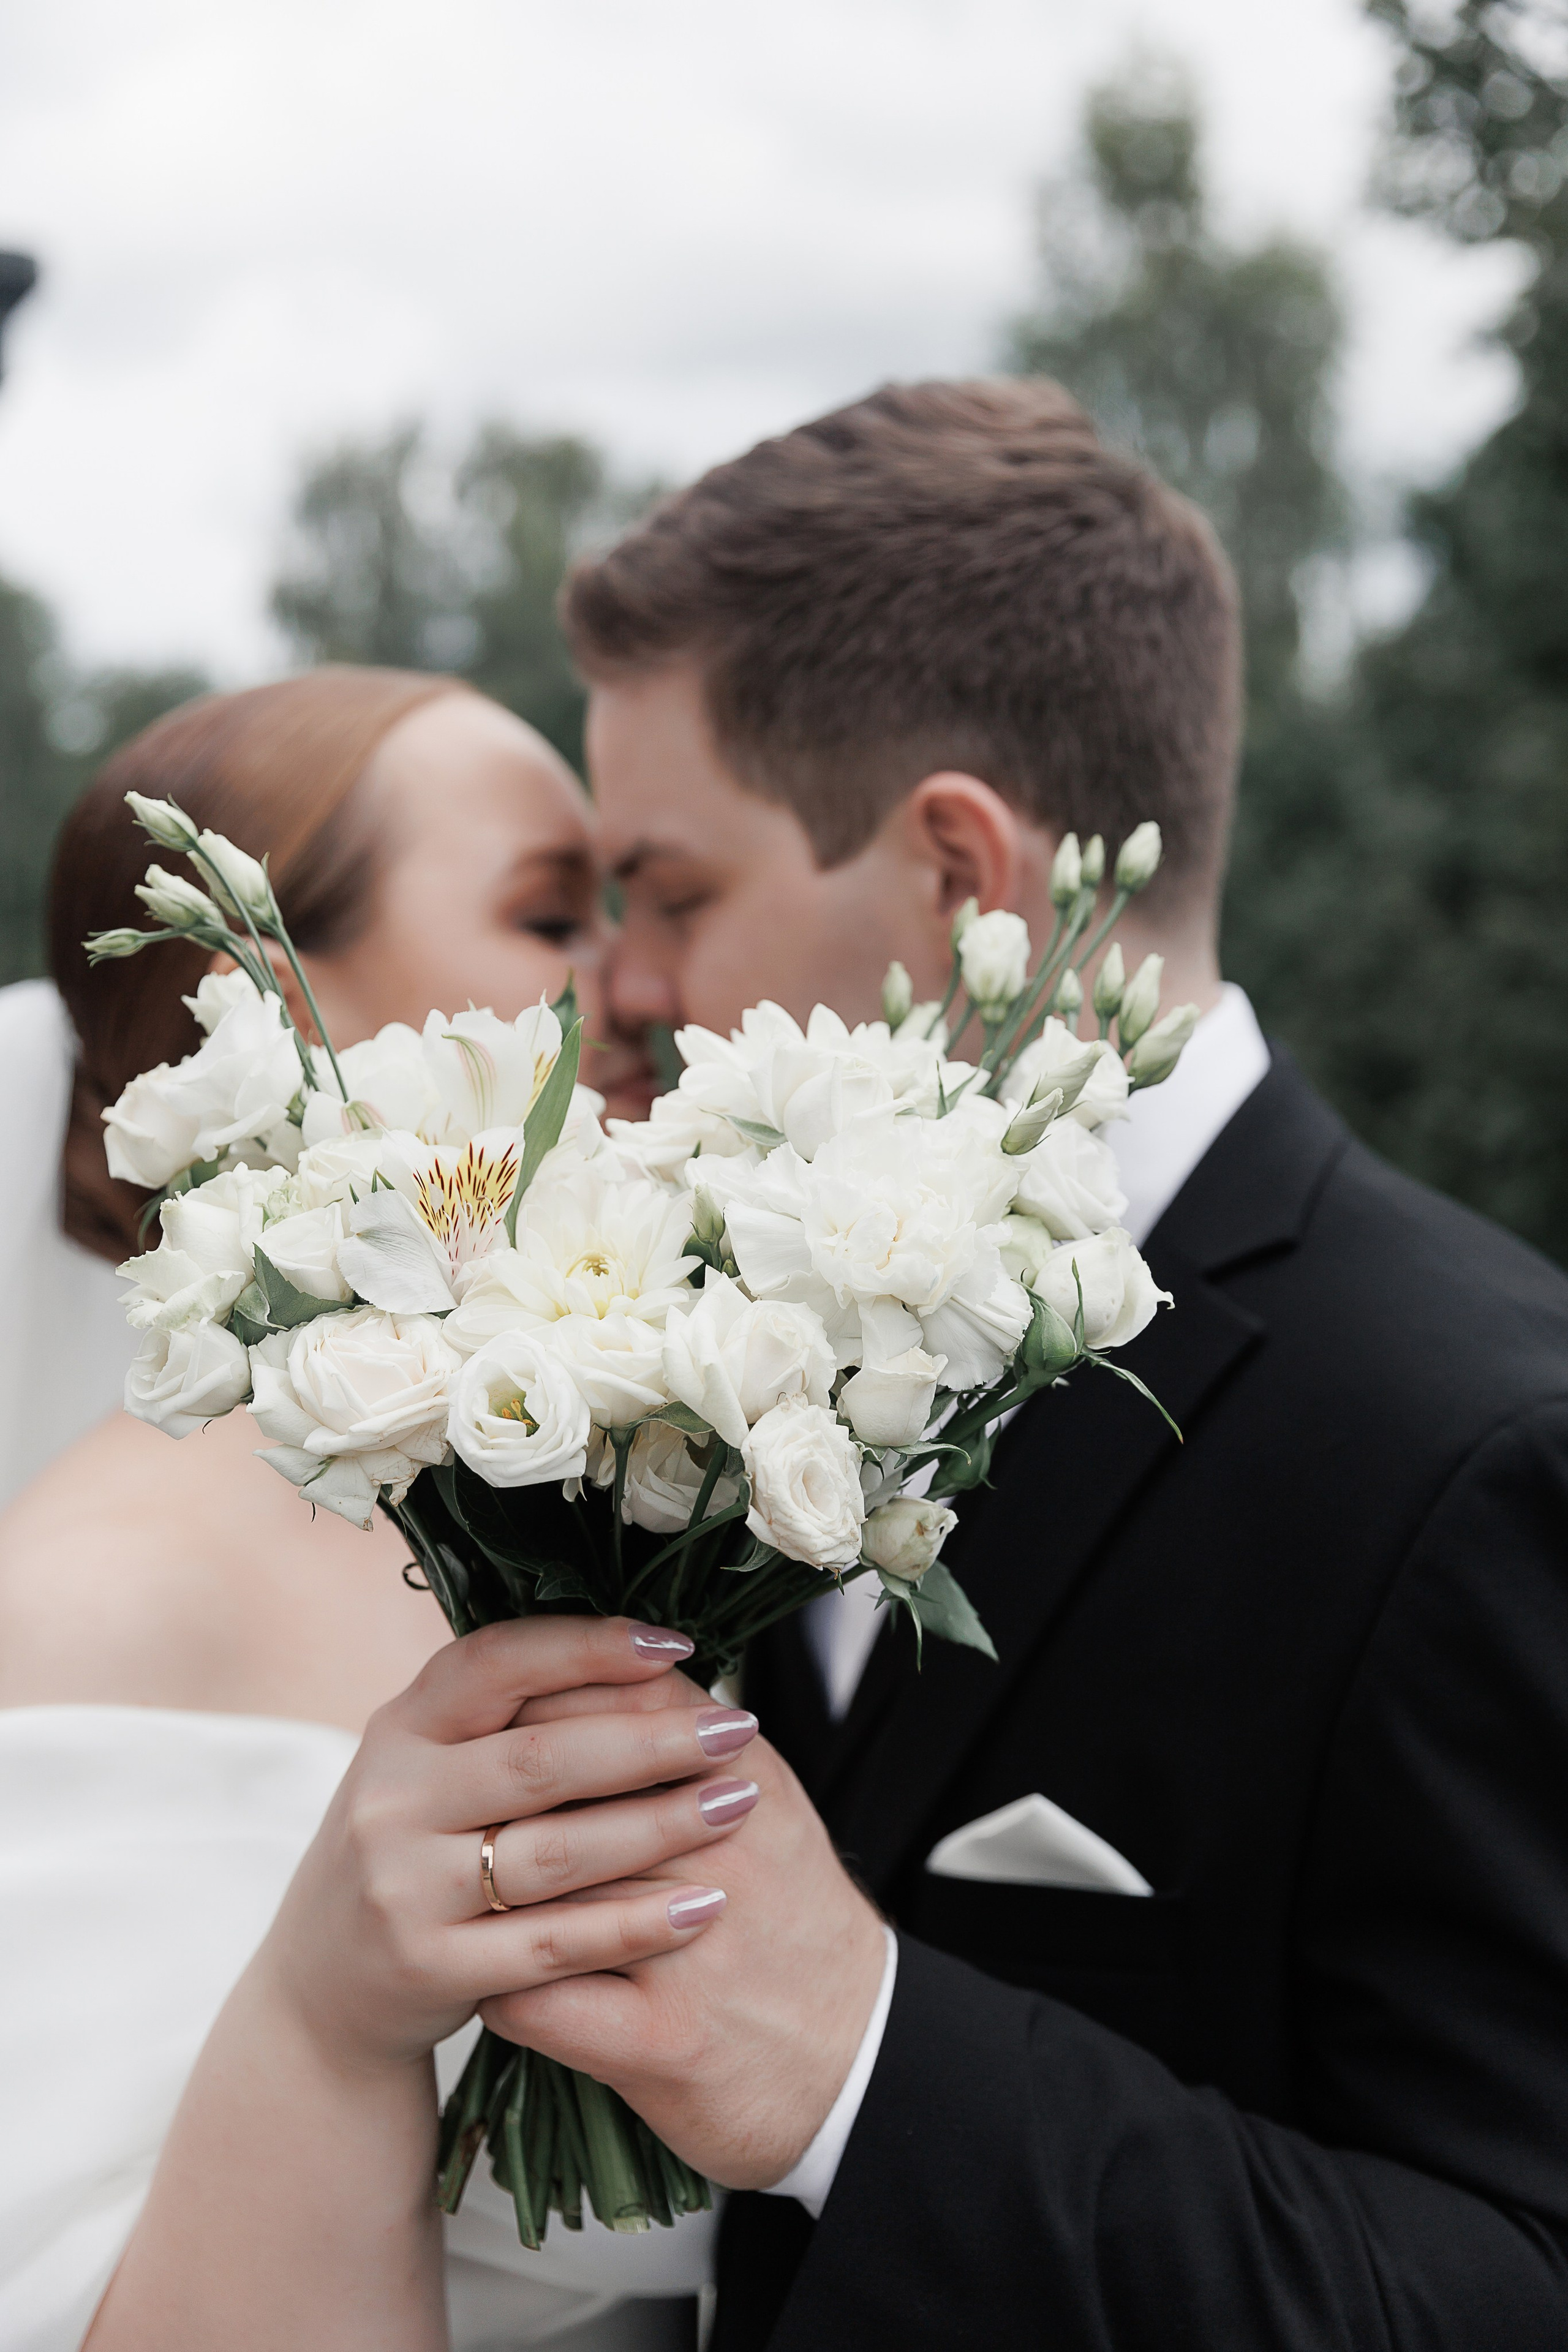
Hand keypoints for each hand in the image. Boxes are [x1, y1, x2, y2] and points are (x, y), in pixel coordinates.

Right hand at [253, 1616, 765, 2075]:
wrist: (323, 1989)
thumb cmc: (414, 1849)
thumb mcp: (429, 1764)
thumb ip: (505, 1711)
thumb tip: (640, 1647)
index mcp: (400, 1728)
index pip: (497, 1661)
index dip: (590, 1646)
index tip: (678, 1645)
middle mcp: (392, 1799)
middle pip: (542, 1758)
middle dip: (653, 1740)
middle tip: (738, 1729)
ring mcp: (405, 1888)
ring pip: (557, 1852)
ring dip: (661, 1826)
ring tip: (740, 1802)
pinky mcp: (430, 1968)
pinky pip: (555, 1943)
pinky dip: (636, 1924)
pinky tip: (703, 1906)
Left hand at [480, 1672, 888, 2189]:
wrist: (857, 2062)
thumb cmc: (791, 1918)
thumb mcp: (768, 1803)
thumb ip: (692, 1735)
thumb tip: (604, 1660)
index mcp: (749, 1783)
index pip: (628, 1703)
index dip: (548, 1695)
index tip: (496, 1701)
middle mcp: (724, 1855)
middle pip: (576, 1789)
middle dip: (501, 1785)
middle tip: (451, 1783)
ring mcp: (692, 1952)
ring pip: (547, 1890)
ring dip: (484, 1882)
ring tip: (449, 1873)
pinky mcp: (662, 2043)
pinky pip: (542, 2003)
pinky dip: (499, 1988)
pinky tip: (477, 1978)